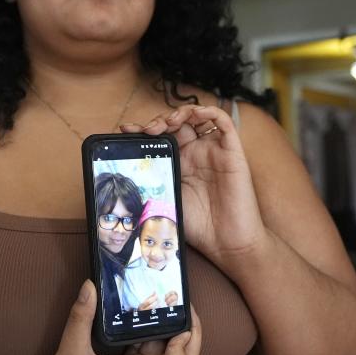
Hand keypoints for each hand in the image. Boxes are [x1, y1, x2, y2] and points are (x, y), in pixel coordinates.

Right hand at [23, 281, 200, 354]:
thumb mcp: (70, 353)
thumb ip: (81, 318)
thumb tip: (90, 286)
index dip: (185, 348)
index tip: (177, 324)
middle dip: (185, 336)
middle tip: (181, 306)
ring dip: (164, 334)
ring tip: (160, 304)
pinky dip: (146, 339)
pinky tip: (138, 321)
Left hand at [122, 105, 267, 272]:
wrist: (227, 242)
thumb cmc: (199, 226)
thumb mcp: (165, 198)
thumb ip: (151, 180)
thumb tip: (123, 168)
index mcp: (180, 164)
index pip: (161, 137)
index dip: (143, 130)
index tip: (125, 129)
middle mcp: (197, 154)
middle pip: (177, 124)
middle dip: (159, 121)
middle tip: (147, 130)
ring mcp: (214, 151)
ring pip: (198, 117)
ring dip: (180, 112)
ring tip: (167, 122)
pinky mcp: (232, 151)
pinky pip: (223, 121)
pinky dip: (208, 111)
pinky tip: (193, 115)